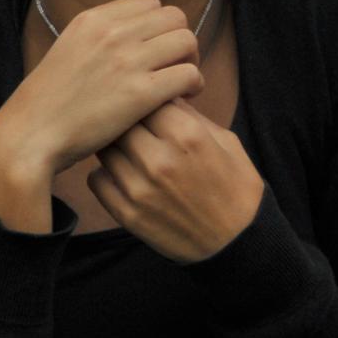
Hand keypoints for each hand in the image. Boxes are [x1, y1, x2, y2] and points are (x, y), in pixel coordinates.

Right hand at [0, 0, 202, 180]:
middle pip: (174, 17)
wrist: (33, 131)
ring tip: (180, 84)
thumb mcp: (69, 48)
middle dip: (179, 41)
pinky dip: (193, 86)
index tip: (156, 49)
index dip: (159, 25)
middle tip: (173, 66)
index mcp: (93, 18)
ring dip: (190, 61)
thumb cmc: (52, 98)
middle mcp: (111, 32)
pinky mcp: (140, 93)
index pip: (150, 2)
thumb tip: (136, 33)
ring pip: (186, 41)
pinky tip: (181, 99)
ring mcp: (126, 61)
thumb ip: (101, 36)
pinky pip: (189, 74)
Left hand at [88, 99, 263, 261]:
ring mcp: (140, 189)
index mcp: (187, 136)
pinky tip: (124, 178)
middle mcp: (160, 160)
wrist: (241, 245)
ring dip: (114, 148)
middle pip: (119, 121)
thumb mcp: (225, 142)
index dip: (146, 100)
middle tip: (135, 130)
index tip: (149, 106)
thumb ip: (189, 115)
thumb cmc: (236, 188)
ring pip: (104, 149)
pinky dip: (105, 176)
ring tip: (131, 154)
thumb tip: (160, 92)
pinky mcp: (128, 214)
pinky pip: (96, 180)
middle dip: (126, 121)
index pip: (145, 97)